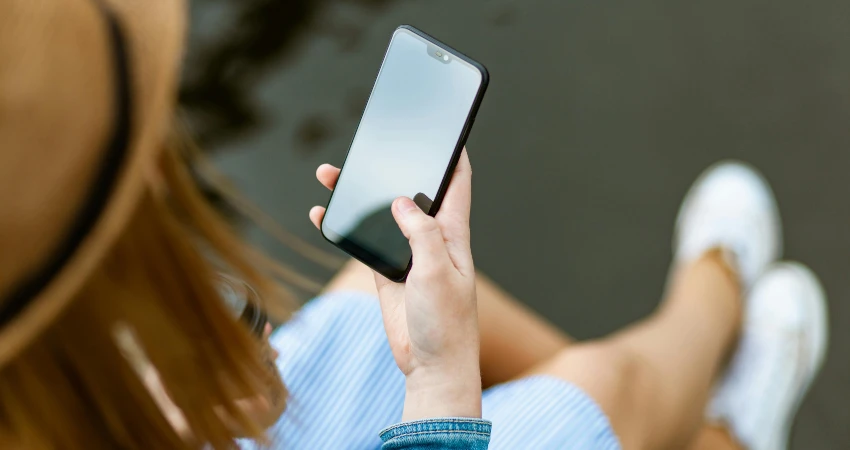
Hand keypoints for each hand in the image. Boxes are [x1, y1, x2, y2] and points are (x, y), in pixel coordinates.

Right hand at [309, 149, 480, 420]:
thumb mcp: (438, 273)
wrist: (431, 365)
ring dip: (358, 194)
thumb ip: (421, 235)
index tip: (444, 129)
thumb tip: (402, 201)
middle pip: (408, 191)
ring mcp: (406, 254)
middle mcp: (430, 237)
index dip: (452, 154)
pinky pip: (361, 241)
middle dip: (391, 166)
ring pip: (380, 213)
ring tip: (330, 173)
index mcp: (452, 233)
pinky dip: (342, 227)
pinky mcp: (386, 271)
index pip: (456, 183)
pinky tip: (322, 214)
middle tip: (370, 144)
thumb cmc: (447, 322)